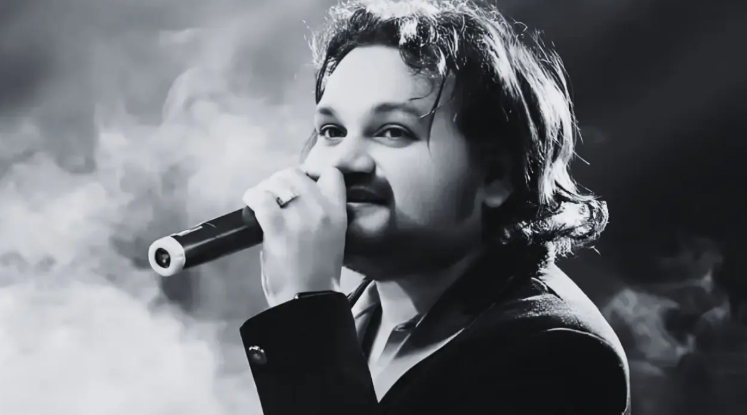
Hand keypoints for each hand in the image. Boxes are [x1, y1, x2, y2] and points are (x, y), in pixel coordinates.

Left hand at [242, 166, 346, 306]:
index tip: (302, 181)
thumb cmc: (318, 275)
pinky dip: (253, 197)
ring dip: (267, 187)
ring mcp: (299, 215)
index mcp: (338, 212)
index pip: (331, 173)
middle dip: (282, 180)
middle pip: (297, 174)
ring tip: (261, 198)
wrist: (308, 299)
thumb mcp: (331, 238)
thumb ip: (319, 216)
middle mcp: (321, 208)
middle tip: (273, 192)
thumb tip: (293, 201)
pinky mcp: (277, 226)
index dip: (313, 173)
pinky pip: (261, 198)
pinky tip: (250, 203)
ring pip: (278, 182)